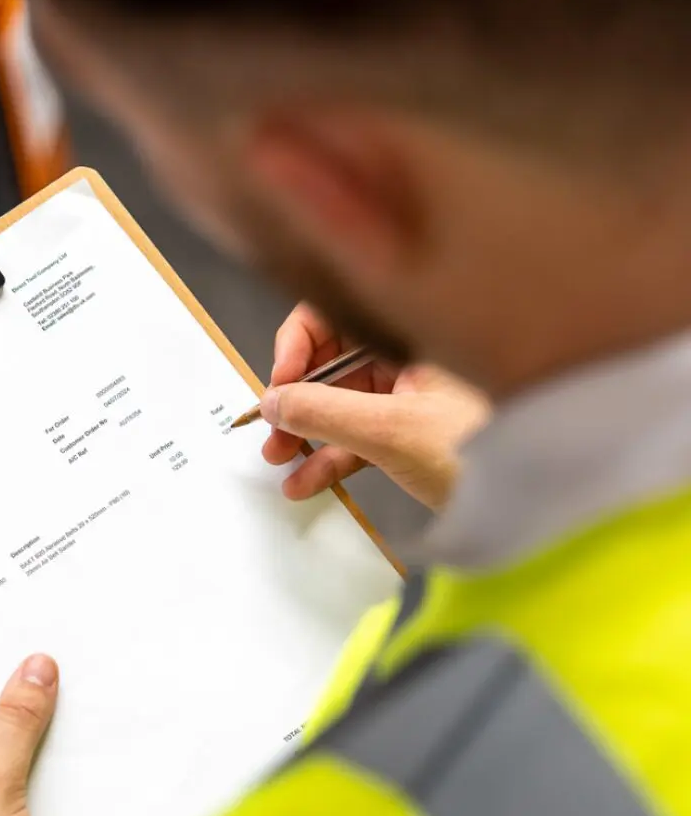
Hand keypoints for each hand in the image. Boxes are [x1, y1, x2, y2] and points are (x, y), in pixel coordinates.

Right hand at [260, 303, 489, 509]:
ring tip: (280, 463)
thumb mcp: (390, 431)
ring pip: (347, 401)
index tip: (278, 386)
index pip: (337, 311)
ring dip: (310, 432)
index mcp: (414, 330)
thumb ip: (322, 413)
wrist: (546, 503)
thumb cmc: (479, 453)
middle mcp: (414, 353)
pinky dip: (336, 456)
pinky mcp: (418, 432)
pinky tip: (308, 484)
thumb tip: (269, 402)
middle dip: (297, 397)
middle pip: (336, 359)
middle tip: (271, 434)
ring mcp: (417, 394)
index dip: (298, 344)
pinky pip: (365, 435)